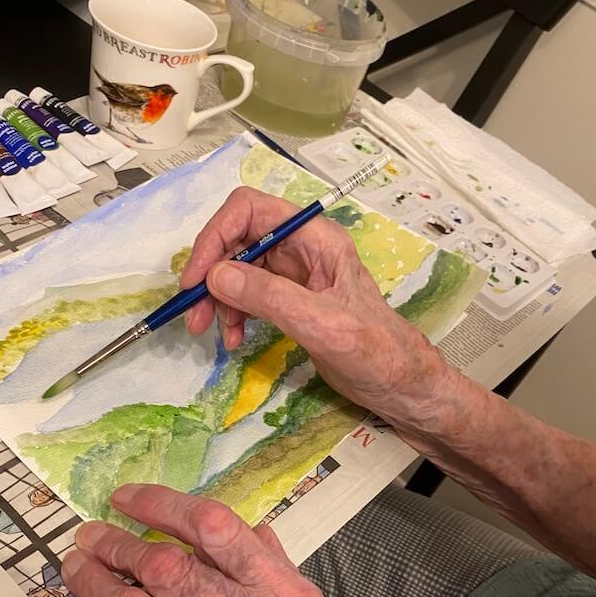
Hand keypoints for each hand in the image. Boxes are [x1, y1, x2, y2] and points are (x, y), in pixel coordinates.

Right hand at [182, 187, 454, 428]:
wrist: (401, 386)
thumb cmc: (376, 352)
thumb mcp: (322, 324)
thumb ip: (270, 297)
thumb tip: (216, 276)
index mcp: (316, 238)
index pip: (250, 210)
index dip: (215, 237)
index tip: (196, 279)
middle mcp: (303, 247)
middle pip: (237, 239)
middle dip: (211, 273)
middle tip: (195, 315)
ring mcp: (295, 274)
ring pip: (238, 269)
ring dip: (218, 298)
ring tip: (212, 333)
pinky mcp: (290, 300)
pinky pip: (248, 294)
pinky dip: (233, 313)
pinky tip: (232, 338)